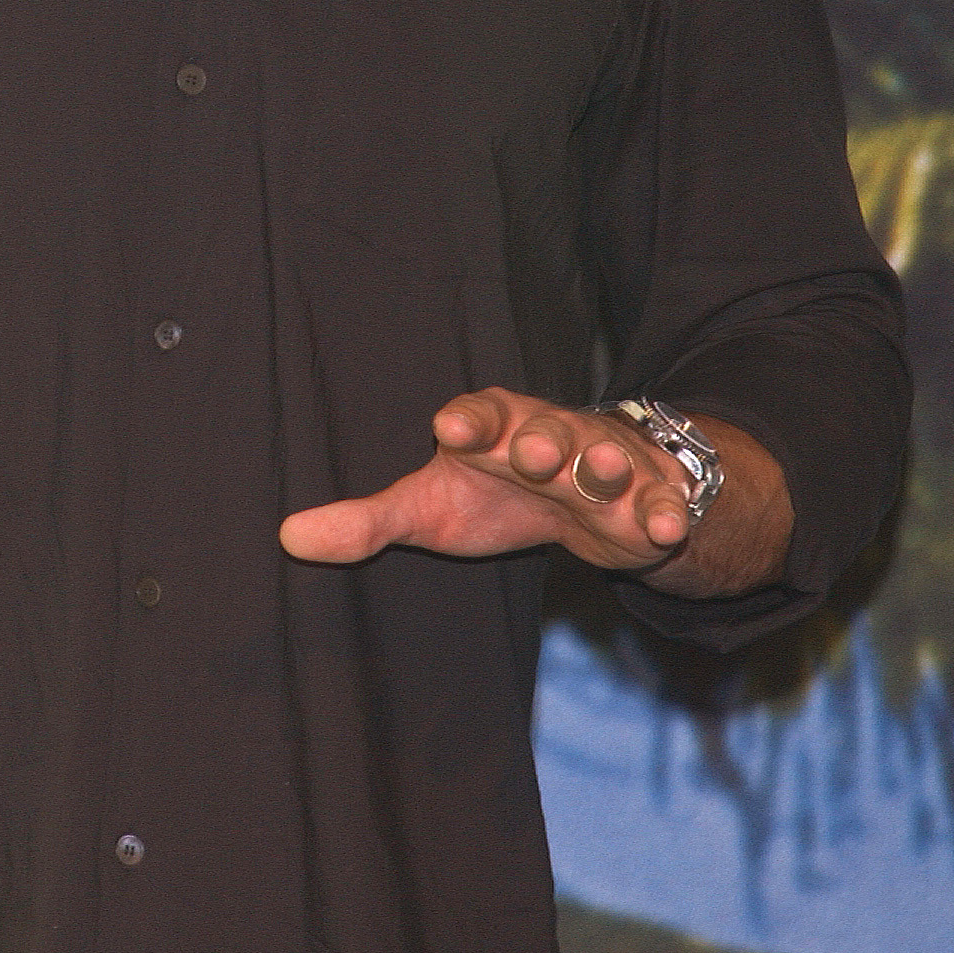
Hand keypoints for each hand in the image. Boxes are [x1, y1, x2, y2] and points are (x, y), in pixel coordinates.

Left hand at [280, 390, 793, 596]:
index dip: (468, 421)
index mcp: (493, 429)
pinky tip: (666, 529)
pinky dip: (667, 512)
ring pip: (604, 460)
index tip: (450, 429)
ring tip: (599, 475)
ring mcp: (603, 464)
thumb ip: (367, 523)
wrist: (589, 490)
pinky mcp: (648, 496)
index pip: (478, 416)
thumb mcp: (431, 508)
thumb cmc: (497, 490)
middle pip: (544, 432)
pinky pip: (660, 501)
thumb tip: (287, 536)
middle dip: (539, 441)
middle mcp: (549, 435)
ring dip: (603, 466)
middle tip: (531, 452)